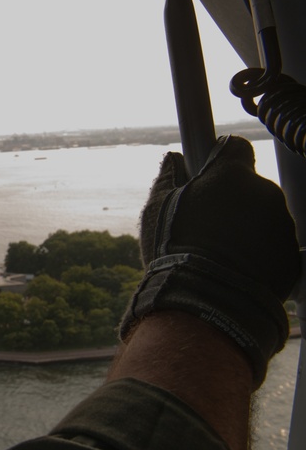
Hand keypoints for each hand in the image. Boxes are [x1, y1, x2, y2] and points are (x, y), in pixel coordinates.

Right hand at [120, 135, 299, 386]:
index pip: (236, 147)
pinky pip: (275, 248)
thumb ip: (168, 177)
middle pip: (251, 187)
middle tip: (206, 226)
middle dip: (233, 201)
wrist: (205, 302)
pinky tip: (234, 270)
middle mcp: (265, 192)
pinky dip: (259, 255)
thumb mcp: (156, 210)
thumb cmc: (175, 250)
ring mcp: (283, 225)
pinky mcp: (292, 256)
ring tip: (219, 254)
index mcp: (231, 175)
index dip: (223, 159)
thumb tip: (173, 158)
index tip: (209, 174)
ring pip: (265, 218)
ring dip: (247, 229)